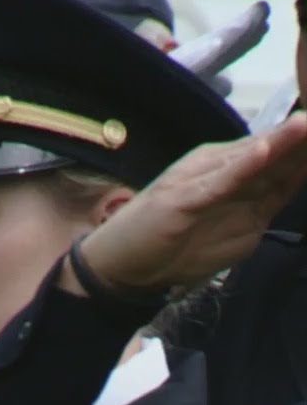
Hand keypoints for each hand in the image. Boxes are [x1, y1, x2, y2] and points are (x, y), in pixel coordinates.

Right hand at [74, 112, 306, 295]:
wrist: (116, 264)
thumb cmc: (167, 243)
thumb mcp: (224, 225)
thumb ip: (258, 202)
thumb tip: (296, 180)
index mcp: (228, 174)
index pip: (280, 158)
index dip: (306, 149)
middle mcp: (215, 170)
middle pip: (271, 154)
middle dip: (302, 140)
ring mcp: (196, 182)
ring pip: (249, 161)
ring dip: (282, 142)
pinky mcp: (179, 200)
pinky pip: (217, 183)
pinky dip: (241, 168)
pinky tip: (263, 152)